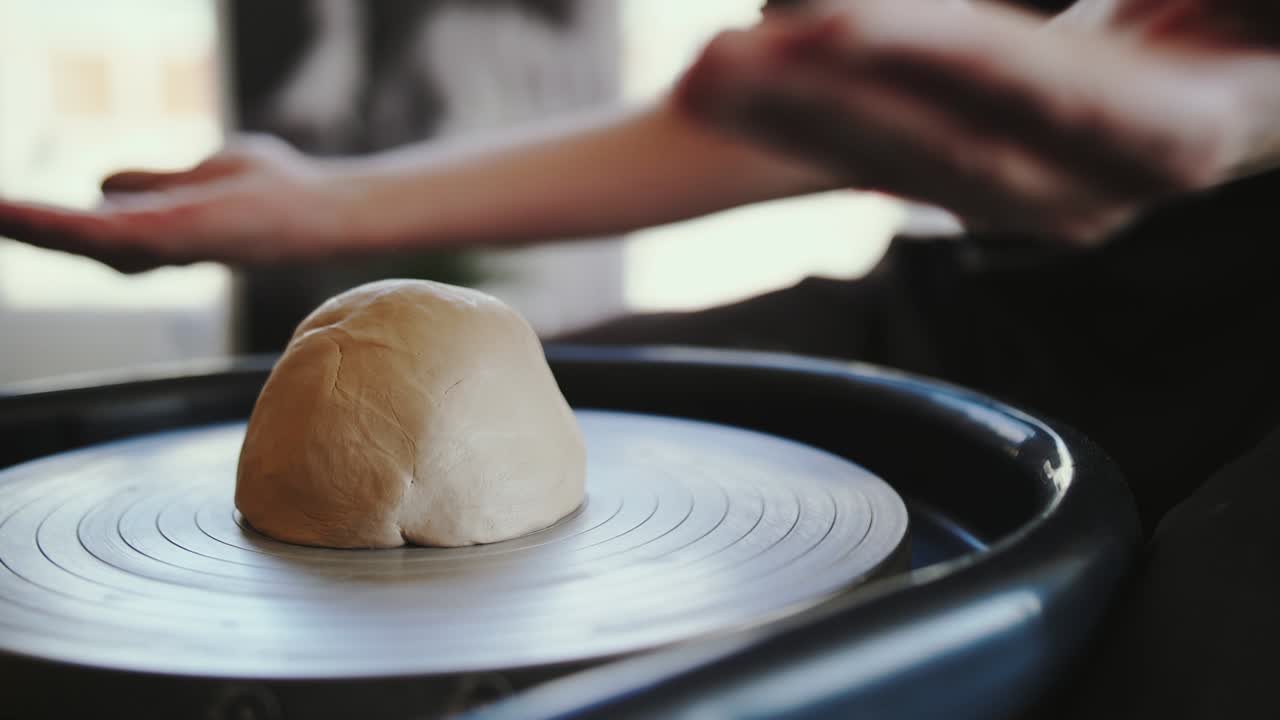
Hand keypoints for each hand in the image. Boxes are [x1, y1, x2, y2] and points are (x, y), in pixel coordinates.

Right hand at [0, 135, 362, 272]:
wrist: (321, 210)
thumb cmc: (272, 191)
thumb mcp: (200, 172)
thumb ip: (154, 183)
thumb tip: (104, 184)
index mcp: (154, 227)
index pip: (84, 228)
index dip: (39, 225)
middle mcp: (150, 243)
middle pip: (71, 238)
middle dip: (25, 229)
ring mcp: (157, 243)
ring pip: (74, 237)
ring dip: (26, 228)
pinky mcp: (166, 235)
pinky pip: (97, 229)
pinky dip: (50, 224)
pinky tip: (7, 215)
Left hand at [677, 0, 1279, 244]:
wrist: (1259, 69)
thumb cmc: (1253, 33)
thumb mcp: (1245, 4)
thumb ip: (1173, 14)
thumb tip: (1142, 13)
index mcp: (1178, 130)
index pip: (1044, 91)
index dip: (932, 54)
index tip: (822, 22)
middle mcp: (1098, 185)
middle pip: (941, 144)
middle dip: (819, 102)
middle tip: (708, 62)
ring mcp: (1033, 191)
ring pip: (899, 160)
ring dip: (791, 122)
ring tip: (697, 78)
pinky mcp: (986, 175)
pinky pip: (890, 154)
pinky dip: (811, 124)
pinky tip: (739, 99)